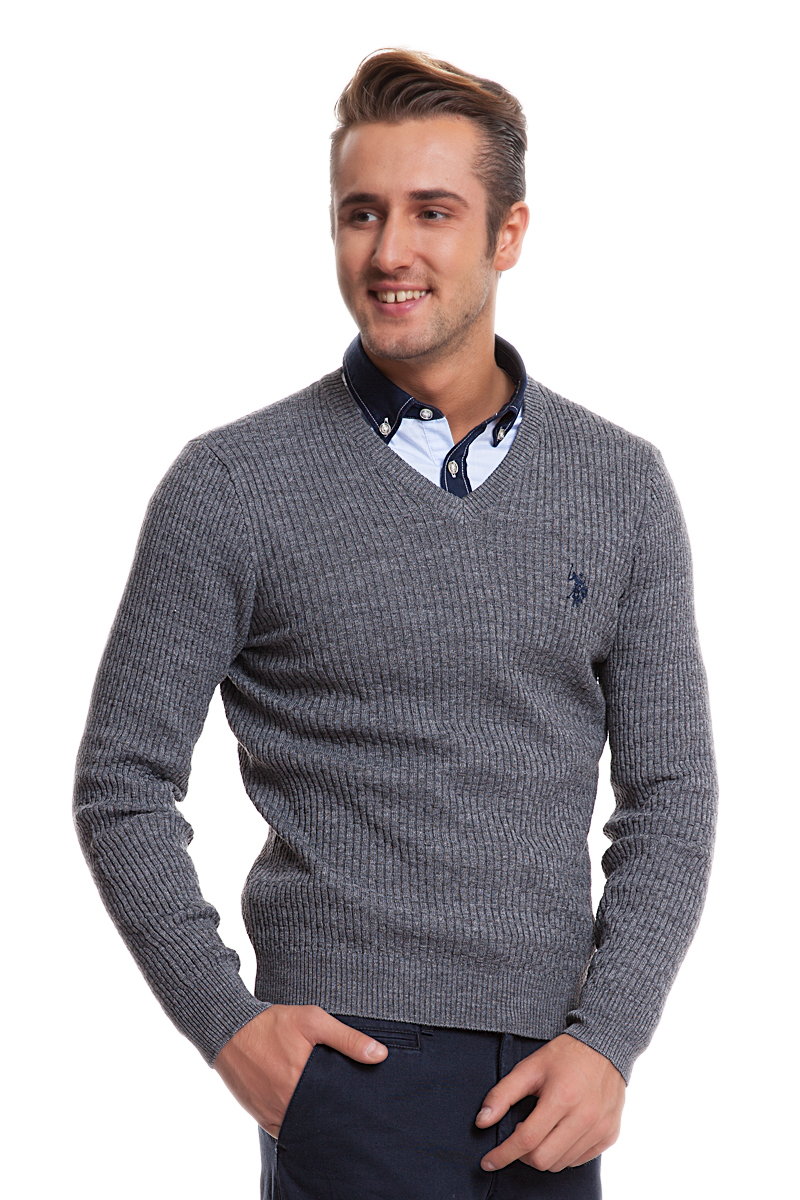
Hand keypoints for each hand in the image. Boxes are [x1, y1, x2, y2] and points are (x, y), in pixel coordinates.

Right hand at [213, 1004, 387, 1136]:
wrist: (230, 1029)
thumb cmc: (274, 1023)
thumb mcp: (313, 1021)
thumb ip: (348, 1039)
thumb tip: (380, 1055)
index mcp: (301, 1082)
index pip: (337, 1107)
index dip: (350, 1105)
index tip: (360, 1100)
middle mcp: (286, 1104)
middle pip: (321, 1119)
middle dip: (334, 1114)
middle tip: (346, 1103)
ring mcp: (272, 1113)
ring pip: (303, 1126)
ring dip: (315, 1120)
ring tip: (327, 1106)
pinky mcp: (260, 1116)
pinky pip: (285, 1129)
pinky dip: (297, 1123)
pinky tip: (306, 1110)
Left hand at [475, 1033, 625, 1172]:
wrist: (605, 1047)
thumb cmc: (563, 1057)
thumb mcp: (529, 1067)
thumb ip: (503, 1094)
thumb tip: (481, 1122)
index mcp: (561, 1097)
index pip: (526, 1139)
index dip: (503, 1154)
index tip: (488, 1162)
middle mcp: (584, 1117)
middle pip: (543, 1159)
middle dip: (521, 1155)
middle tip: (518, 1137)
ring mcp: (600, 1128)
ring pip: (560, 1164)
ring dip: (542, 1155)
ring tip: (540, 1130)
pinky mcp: (610, 1135)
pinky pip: (579, 1161)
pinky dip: (562, 1154)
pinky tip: (558, 1134)